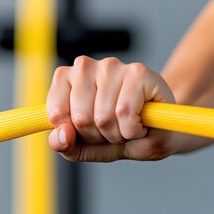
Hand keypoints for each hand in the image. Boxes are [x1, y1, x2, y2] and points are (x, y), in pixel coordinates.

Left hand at [47, 56, 175, 161]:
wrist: (158, 132)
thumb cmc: (120, 133)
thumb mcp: (87, 147)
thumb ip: (67, 145)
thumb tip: (61, 135)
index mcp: (67, 80)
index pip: (55, 113)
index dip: (74, 133)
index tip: (87, 132)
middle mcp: (86, 67)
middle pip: (81, 117)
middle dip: (98, 136)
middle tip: (112, 130)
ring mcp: (112, 66)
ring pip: (104, 116)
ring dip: (117, 134)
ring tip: (127, 127)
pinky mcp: (139, 72)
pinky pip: (126, 112)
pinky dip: (133, 130)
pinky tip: (140, 123)